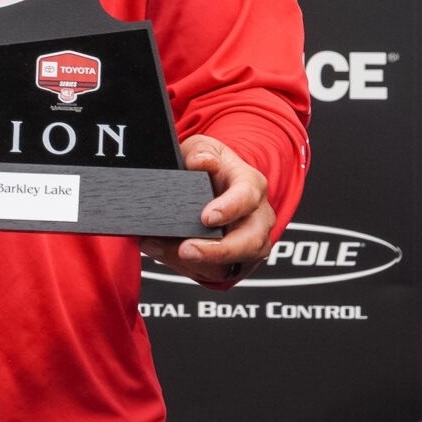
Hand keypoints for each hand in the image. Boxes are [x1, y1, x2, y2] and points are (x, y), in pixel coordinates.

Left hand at [139, 136, 274, 289]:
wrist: (214, 183)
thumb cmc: (211, 165)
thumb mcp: (203, 148)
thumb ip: (201, 152)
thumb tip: (203, 162)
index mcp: (251, 184)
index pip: (247, 198)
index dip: (229, 209)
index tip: (206, 218)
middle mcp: (258, 217)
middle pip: (251, 242)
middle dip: (217, 250)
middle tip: (186, 249)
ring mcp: (251, 242)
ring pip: (234, 263)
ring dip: (198, 263)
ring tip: (164, 251)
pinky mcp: (238, 262)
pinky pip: (218, 273)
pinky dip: (191, 268)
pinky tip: (167, 255)